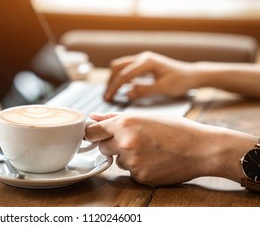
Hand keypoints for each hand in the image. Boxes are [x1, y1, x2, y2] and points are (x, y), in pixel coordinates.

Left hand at [85, 112, 253, 186]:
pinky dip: (138, 167)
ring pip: (116, 160)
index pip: (91, 132)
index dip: (92, 133)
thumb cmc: (176, 129)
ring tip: (148, 149)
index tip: (95, 134)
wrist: (201, 148)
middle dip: (111, 144)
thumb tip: (93, 117)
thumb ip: (115, 118)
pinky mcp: (140, 177)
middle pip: (102, 147)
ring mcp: (132, 162)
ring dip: (125, 156)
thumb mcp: (145, 116)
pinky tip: (154, 160)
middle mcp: (125, 142)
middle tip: (132, 140)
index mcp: (124, 123)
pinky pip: (130, 172)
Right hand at [104, 52, 194, 101]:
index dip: (115, 86)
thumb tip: (127, 94)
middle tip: (107, 96)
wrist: (192, 75)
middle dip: (111, 81)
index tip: (108, 97)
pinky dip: (120, 78)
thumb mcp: (164, 89)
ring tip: (111, 93)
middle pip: (118, 66)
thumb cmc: (181, 81)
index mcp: (148, 62)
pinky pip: (126, 69)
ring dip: (114, 79)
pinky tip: (120, 89)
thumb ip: (145, 91)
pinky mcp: (143, 64)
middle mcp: (143, 58)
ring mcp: (142, 60)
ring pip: (120, 66)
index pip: (125, 73)